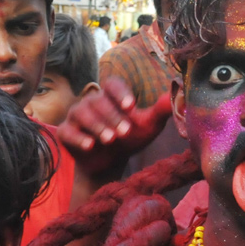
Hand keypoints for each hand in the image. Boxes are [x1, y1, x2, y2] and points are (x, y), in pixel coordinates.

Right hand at [58, 77, 174, 177]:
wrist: (110, 160)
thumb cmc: (130, 137)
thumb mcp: (147, 125)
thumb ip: (161, 110)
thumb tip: (178, 94)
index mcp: (111, 95)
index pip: (112, 85)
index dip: (121, 93)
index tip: (131, 106)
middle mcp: (91, 102)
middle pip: (98, 102)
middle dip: (112, 117)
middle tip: (125, 132)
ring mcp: (77, 116)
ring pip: (82, 114)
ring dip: (97, 127)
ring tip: (110, 139)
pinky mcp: (66, 133)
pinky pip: (68, 132)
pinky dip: (79, 139)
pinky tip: (90, 146)